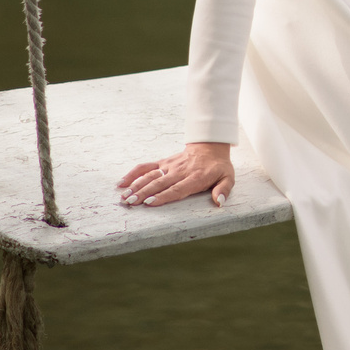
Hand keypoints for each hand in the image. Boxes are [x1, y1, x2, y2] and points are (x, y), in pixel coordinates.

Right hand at [119, 142, 236, 207]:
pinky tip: (121, 182)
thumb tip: (220, 202)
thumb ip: (224, 190)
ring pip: (150, 175)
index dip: (163, 196)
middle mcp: (179, 171)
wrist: (210, 147)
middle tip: (131, 202)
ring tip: (124, 196)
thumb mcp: (228, 177)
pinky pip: (146, 167)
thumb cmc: (218, 167)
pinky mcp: (162, 162)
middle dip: (144, 193)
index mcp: (195, 177)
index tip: (150, 202)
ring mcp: (169, 166)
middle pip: (159, 183)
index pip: (176, 189)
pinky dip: (133, 174)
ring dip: (136, 186)